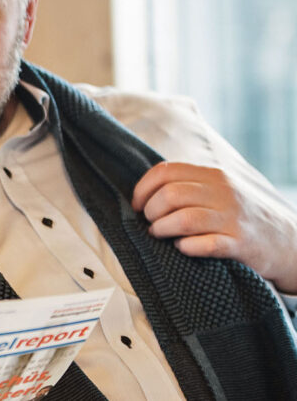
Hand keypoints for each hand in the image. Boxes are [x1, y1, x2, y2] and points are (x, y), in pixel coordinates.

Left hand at [132, 161, 296, 292]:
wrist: (288, 241)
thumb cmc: (241, 216)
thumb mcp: (219, 190)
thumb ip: (189, 185)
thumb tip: (145, 192)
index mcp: (213, 175)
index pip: (165, 171)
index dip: (142, 189)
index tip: (137, 205)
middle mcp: (223, 192)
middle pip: (169, 195)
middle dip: (150, 212)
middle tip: (151, 223)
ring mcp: (233, 218)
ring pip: (183, 219)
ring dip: (162, 229)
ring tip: (161, 235)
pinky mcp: (241, 244)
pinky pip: (205, 244)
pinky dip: (186, 247)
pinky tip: (183, 247)